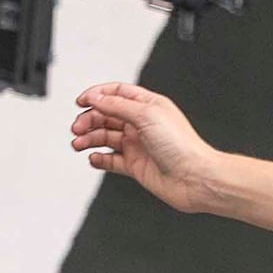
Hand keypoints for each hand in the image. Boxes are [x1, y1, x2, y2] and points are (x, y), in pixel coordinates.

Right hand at [70, 82, 222, 212]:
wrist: (195, 178)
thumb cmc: (182, 146)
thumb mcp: (146, 114)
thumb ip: (117, 105)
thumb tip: (96, 97)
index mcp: (148, 106)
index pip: (117, 93)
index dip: (97, 95)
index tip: (81, 102)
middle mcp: (143, 124)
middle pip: (107, 115)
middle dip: (89, 120)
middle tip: (77, 128)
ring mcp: (139, 145)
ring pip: (106, 138)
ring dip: (89, 139)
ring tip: (78, 144)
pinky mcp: (136, 165)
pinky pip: (112, 160)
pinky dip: (100, 159)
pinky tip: (94, 158)